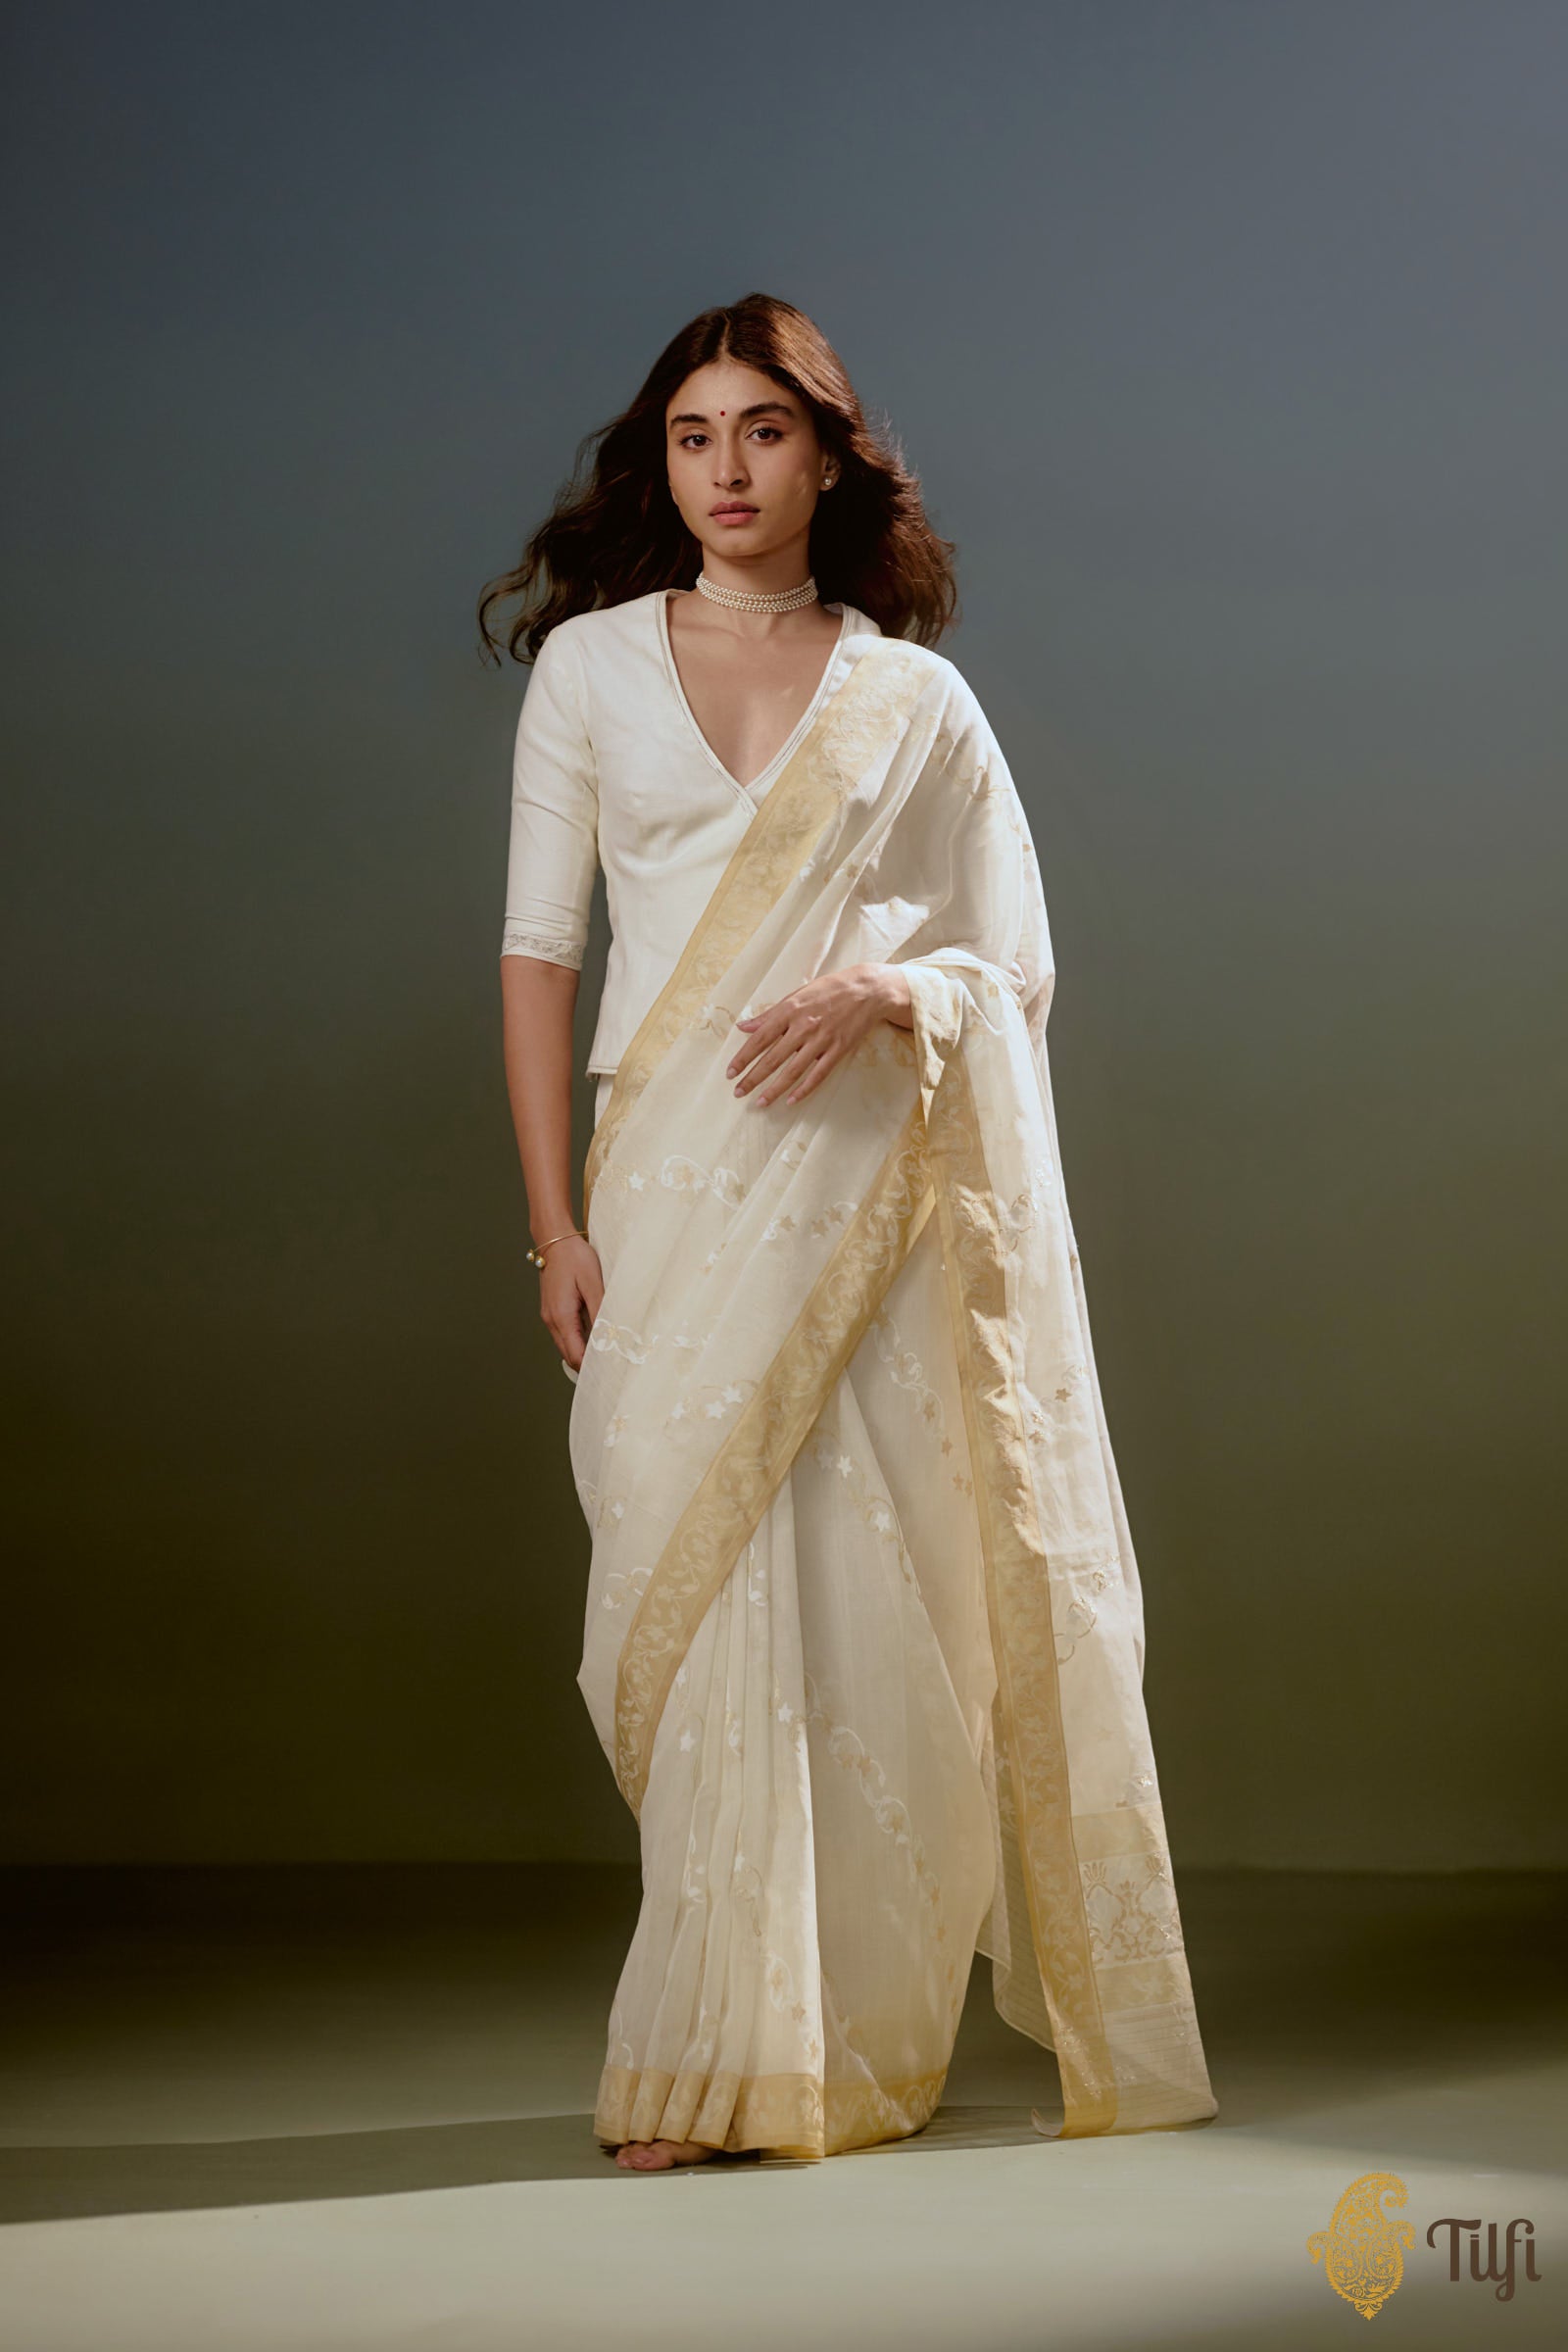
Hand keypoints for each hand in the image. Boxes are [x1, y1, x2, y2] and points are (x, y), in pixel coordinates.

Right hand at [539, 1234, 603, 1372]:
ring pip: (565, 1346)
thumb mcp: (593, 1283)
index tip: (611, 1369)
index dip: (592, 1367)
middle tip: (612, 1366)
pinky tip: (594, 1337)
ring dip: (582, 1353)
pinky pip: (564, 1334)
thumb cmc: (575, 1258)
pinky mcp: (552, 1311)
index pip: (575, 1355)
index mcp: (562, 1317)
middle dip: (588, 1365)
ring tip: (606, 1354)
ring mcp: (550, 1316)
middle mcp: (552, 1321)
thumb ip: (600, 1311)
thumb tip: (608, 1336)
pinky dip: (577, 1341)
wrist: (555, 1241)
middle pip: (569, 1355)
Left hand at [726, 962, 912, 1108]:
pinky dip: (804, 1089)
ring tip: (760, 1102)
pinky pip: (818, 1075)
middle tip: (738, 1093)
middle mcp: (803, 1027)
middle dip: (752, 1078)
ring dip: (774, 1089)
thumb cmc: (829, 990)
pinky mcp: (838, 1050)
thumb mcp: (797, 995)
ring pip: (793, 1071)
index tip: (730, 1072)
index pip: (760, 1038)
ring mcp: (822, 1040)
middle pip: (772, 1059)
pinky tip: (791, 1100)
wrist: (867, 990)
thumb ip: (770, 1014)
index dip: (743, 1057)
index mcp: (790, 1010)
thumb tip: (744, 1027)